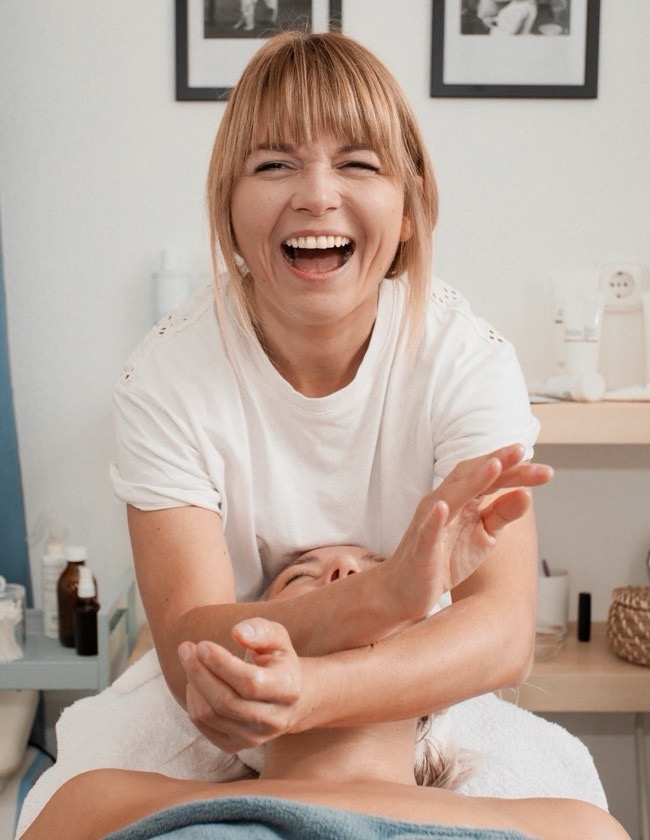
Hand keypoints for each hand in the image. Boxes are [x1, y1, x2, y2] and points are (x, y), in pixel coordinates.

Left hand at [178, 617, 301, 752]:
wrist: (289, 698)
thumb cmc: (277, 661)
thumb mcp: (277, 638)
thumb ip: (260, 630)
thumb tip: (237, 633)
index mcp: (288, 690)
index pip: (250, 683)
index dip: (222, 664)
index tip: (201, 645)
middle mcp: (273, 720)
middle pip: (226, 702)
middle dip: (199, 672)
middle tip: (186, 648)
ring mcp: (254, 738)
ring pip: (210, 715)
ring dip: (194, 684)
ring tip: (192, 661)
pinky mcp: (235, 746)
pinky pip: (203, 725)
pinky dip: (193, 700)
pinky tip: (197, 682)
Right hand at [385, 444, 551, 619]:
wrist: (406, 590)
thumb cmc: (443, 558)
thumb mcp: (482, 536)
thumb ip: (502, 515)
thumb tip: (528, 495)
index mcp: (462, 500)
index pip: (490, 478)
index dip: (514, 470)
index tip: (543, 469)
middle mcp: (445, 503)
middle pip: (471, 476)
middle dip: (497, 462)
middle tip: (523, 451)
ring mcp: (430, 523)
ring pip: (451, 496)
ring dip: (472, 480)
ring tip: (494, 466)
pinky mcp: (421, 547)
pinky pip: (427, 530)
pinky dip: (435, 518)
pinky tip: (444, 508)